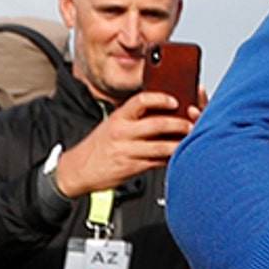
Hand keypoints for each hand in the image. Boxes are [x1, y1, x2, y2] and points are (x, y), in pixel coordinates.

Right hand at [55, 92, 196, 197]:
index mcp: (119, 117)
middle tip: (191, 123)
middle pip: (157, 124)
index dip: (160, 99)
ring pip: (160, 146)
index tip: (175, 101)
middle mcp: (122, 132)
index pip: (141, 101)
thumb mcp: (112, 124)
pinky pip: (155, 162)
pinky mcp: (130, 168)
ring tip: (190, 139)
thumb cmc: (98, 145)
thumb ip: (133, 118)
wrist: (76, 169)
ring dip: (179, 143)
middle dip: (179, 124)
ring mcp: (126, 151)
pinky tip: (177, 156)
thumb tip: (163, 112)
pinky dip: (169, 159)